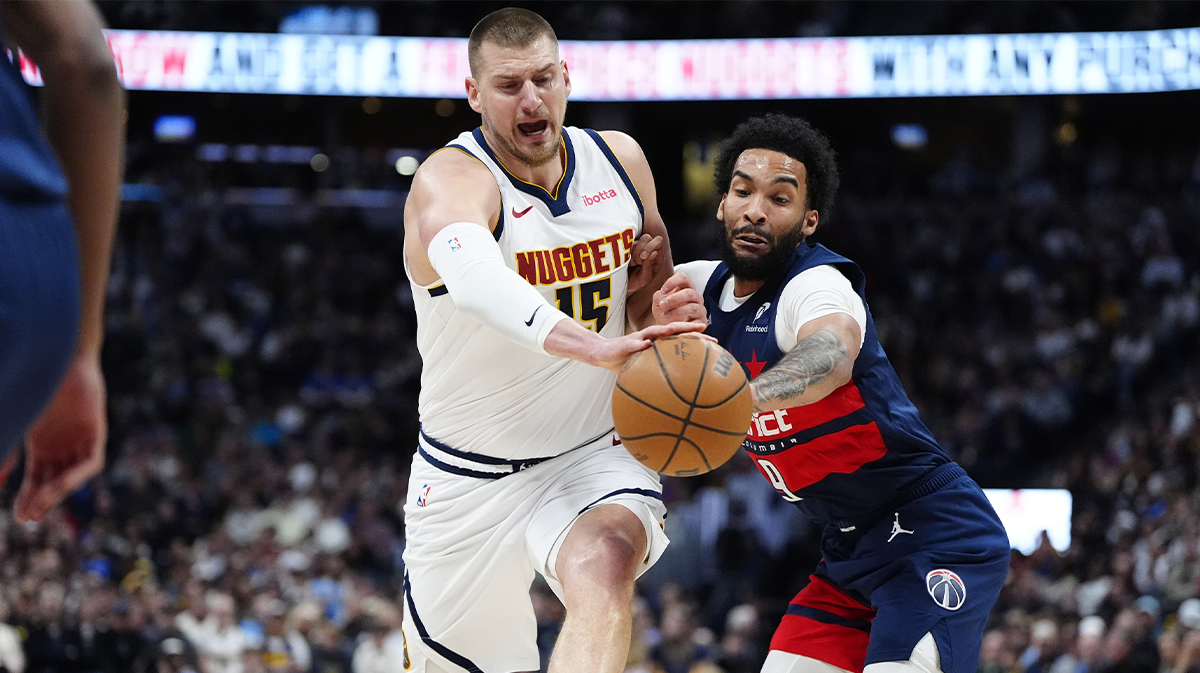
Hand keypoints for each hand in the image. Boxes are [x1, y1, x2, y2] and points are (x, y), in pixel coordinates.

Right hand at [14, 354, 106, 522]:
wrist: (58, 359)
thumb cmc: (35, 388)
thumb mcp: (16, 423)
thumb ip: (4, 452)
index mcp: (41, 445)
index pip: (37, 480)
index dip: (28, 497)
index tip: (20, 517)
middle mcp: (62, 446)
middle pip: (54, 481)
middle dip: (42, 500)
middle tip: (30, 517)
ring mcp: (79, 440)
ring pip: (72, 476)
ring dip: (57, 493)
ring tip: (40, 506)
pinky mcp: (97, 433)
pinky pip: (91, 463)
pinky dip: (77, 476)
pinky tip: (61, 486)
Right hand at [591, 321, 707, 373]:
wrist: (602, 353)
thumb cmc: (626, 361)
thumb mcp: (646, 369)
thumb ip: (660, 375)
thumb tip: (677, 397)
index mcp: (659, 343)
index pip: (682, 339)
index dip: (698, 339)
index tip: (716, 343)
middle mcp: (652, 337)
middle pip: (675, 331)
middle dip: (691, 330)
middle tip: (708, 331)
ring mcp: (639, 338)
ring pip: (656, 331)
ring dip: (668, 330)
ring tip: (680, 329)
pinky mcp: (626, 343)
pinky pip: (634, 343)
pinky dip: (640, 343)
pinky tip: (647, 345)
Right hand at [626, 234, 663, 295]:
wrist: (621, 285)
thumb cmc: (636, 283)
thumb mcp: (644, 279)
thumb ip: (649, 267)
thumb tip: (654, 252)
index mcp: (657, 256)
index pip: (658, 241)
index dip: (650, 246)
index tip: (642, 257)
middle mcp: (648, 248)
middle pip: (647, 237)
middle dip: (639, 250)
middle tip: (636, 263)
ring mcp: (636, 246)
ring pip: (634, 240)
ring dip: (631, 253)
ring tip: (629, 264)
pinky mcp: (625, 247)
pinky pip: (623, 243)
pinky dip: (622, 252)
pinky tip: (623, 261)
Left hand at [653, 272, 707, 325]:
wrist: (667, 328)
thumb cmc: (664, 311)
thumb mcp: (658, 302)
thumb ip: (659, 296)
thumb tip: (663, 295)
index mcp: (686, 287)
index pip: (683, 278)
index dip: (673, 282)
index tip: (663, 291)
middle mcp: (695, 297)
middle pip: (689, 293)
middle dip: (674, 298)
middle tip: (662, 304)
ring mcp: (700, 309)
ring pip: (693, 307)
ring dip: (677, 311)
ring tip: (665, 315)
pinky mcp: (701, 323)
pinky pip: (697, 323)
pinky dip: (685, 324)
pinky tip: (675, 325)